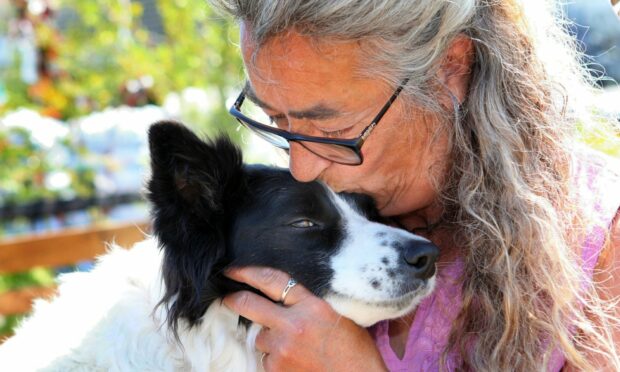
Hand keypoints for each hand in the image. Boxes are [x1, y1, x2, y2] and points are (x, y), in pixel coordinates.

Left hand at [224, 267, 387, 371]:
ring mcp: (282, 348)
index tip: (234, 269)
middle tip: (228, 297)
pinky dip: (275, 358)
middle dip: (234, 299)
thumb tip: (285, 294)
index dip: (247, 271)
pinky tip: (294, 360)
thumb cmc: (355, 349)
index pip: (272, 280)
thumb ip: (311, 302)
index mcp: (312, 305)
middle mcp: (293, 324)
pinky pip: (266, 358)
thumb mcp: (339, 314)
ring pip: (259, 336)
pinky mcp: (277, 369)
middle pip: (250, 304)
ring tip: (292, 345)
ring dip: (268, 338)